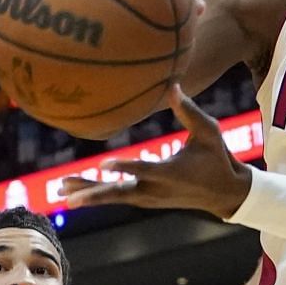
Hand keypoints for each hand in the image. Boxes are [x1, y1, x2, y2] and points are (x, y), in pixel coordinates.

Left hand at [57, 87, 252, 217]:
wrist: (225, 194)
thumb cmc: (218, 158)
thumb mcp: (209, 133)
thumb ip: (189, 111)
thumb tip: (172, 85)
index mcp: (171, 172)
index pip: (144, 169)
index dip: (124, 167)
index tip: (104, 165)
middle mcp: (155, 189)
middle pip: (119, 193)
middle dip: (93, 194)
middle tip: (67, 196)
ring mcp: (149, 197)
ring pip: (114, 198)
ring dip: (87, 194)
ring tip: (60, 192)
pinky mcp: (145, 199)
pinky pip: (117, 198)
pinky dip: (95, 195)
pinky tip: (73, 193)